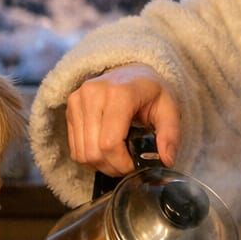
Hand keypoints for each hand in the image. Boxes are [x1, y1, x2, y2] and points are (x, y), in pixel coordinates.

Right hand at [65, 64, 181, 174]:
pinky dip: (89, 157)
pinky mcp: (70, 108)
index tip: (135, 166)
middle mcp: (93, 94)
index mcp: (119, 93)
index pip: (110, 143)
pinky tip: (105, 151)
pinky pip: (74, 147)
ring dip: (100, 165)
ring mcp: (77, 100)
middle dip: (112, 167)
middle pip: (93, 151)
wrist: (131, 72)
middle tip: (127, 166)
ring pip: (81, 153)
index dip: (122, 163)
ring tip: (117, 159)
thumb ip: (170, 135)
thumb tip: (166, 160)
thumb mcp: (170, 109)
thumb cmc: (151, 92)